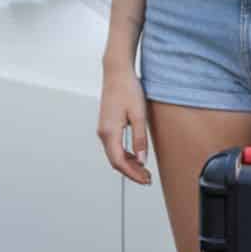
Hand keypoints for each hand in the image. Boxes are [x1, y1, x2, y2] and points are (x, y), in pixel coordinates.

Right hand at [97, 63, 151, 184]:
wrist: (117, 72)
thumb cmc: (128, 89)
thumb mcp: (139, 115)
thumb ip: (140, 138)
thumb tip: (142, 160)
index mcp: (109, 131)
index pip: (119, 161)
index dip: (133, 174)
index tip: (145, 180)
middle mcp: (103, 132)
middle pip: (115, 161)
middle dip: (131, 172)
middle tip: (147, 179)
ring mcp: (103, 129)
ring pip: (114, 154)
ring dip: (129, 164)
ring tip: (144, 170)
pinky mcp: (107, 125)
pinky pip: (114, 146)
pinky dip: (125, 154)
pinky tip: (136, 156)